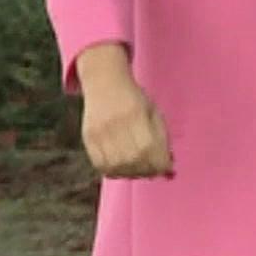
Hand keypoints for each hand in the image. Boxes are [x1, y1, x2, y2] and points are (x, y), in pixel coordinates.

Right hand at [77, 51, 172, 179]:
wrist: (104, 83)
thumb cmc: (134, 98)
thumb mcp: (153, 111)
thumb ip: (161, 138)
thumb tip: (168, 166)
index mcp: (136, 114)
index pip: (148, 148)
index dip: (160, 163)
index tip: (166, 167)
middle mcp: (116, 124)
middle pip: (133, 159)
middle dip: (147, 170)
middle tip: (153, 170)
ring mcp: (99, 132)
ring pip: (116, 166)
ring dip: (131, 173)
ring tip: (139, 169)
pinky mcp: (88, 139)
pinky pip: (100, 165)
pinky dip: (114, 171)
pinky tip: (122, 166)